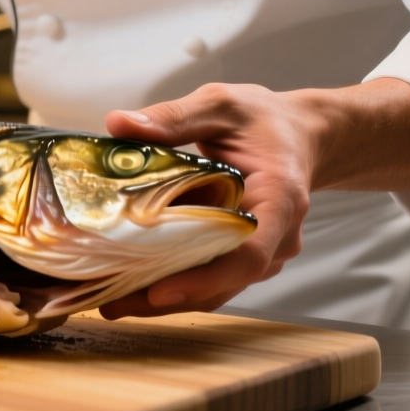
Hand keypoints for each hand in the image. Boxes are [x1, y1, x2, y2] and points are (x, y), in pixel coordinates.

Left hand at [96, 77, 409, 318]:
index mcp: (278, 199)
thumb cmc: (263, 119)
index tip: (160, 291)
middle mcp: (276, 236)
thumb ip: (174, 117)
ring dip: (165, 297)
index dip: (205, 279)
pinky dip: (173, 282)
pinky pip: (211, 277)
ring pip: (215, 288)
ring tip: (111, 301)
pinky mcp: (244, 256)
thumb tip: (120, 124)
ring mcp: (263, 252)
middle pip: (224, 282)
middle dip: (168, 297)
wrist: (297, 135)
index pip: (249, 255)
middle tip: (112, 304)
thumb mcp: (220, 105)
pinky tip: (131, 282)